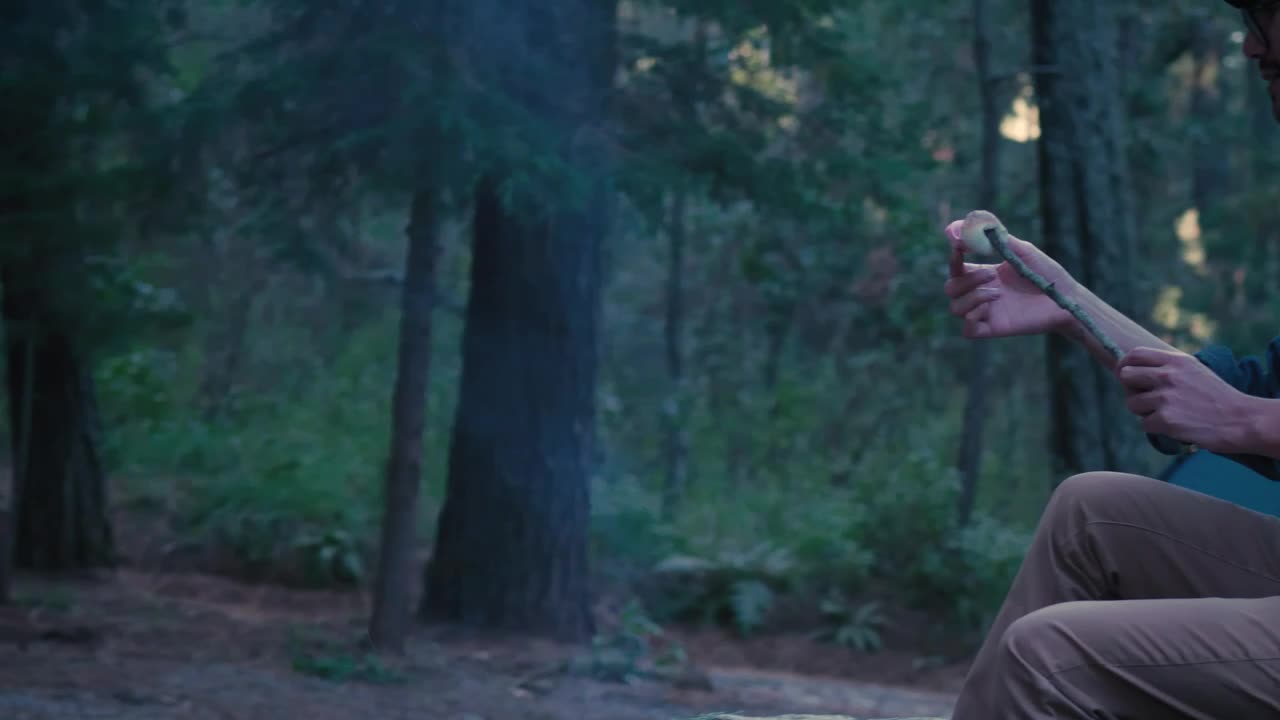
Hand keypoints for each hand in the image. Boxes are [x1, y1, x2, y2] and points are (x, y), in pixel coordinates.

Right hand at [942, 220, 1075, 339]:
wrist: (1067, 300)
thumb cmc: (1047, 274)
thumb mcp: (1022, 250)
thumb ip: (996, 237)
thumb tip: (971, 221)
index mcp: (986, 275)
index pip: (957, 267)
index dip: (953, 257)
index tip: (959, 246)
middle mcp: (982, 293)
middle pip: (951, 288)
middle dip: (965, 280)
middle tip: (991, 275)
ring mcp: (987, 312)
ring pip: (955, 308)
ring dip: (971, 297)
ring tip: (998, 293)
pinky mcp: (994, 329)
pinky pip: (967, 331)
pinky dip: (971, 320)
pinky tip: (989, 310)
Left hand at [1117, 347, 1255, 451]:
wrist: (1241, 420)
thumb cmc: (1216, 397)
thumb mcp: (1194, 371)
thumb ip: (1166, 367)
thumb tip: (1132, 369)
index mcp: (1176, 361)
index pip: (1134, 354)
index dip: (1124, 365)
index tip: (1125, 375)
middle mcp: (1168, 375)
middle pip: (1125, 376)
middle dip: (1131, 389)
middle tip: (1146, 398)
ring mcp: (1166, 397)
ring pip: (1132, 403)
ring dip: (1144, 412)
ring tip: (1167, 414)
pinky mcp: (1166, 419)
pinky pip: (1144, 424)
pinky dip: (1156, 428)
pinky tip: (1175, 426)